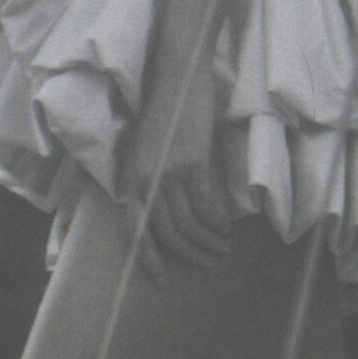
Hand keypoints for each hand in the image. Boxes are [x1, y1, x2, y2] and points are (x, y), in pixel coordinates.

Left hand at [123, 60, 232, 277]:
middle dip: (189, 255)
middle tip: (209, 263)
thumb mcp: (149, 150)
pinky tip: (226, 226)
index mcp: (131, 177)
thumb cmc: (165, 111)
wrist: (176, 76)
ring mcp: (168, 172)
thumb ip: (153, 180)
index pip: (134, 229)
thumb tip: (169, 213)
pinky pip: (207, 207)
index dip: (147, 259)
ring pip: (188, 225)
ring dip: (207, 243)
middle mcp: (145, 179)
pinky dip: (217, 222)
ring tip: (222, 249)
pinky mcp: (192, 163)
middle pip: (166, 233)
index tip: (163, 282)